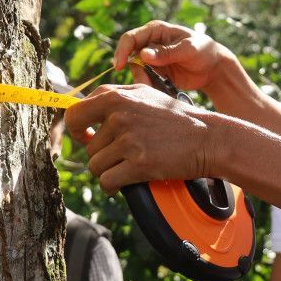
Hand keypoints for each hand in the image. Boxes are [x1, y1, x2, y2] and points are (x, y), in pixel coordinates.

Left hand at [64, 83, 223, 192]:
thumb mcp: (143, 95)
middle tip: (122, 154)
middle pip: (87, 147)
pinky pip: (107, 181)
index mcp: (115, 96)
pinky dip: (113, 185)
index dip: (76, 130)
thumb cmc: (174, 118)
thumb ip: (112, 97)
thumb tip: (78, 103)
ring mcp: (128, 139)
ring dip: (109, 170)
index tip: (86, 137)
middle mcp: (119, 115)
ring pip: (95, 166)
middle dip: (101, 155)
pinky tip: (128, 179)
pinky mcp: (138, 163)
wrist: (206, 138)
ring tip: (131, 163)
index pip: (74, 115)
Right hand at [112, 21, 238, 93]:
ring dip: (143, 80)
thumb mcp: (187, 50)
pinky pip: (145, 80)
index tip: (119, 66)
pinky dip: (150, 86)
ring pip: (136, 71)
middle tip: (146, 83)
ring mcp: (152, 59)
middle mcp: (150, 43)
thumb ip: (166, 53)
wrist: (213, 68)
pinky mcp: (155, 73)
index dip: (122, 51)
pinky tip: (163, 88)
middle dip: (135, 71)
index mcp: (155, 31)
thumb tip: (142, 55)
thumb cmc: (203, 50)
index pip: (130, 38)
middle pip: (129, 56)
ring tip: (160, 85)